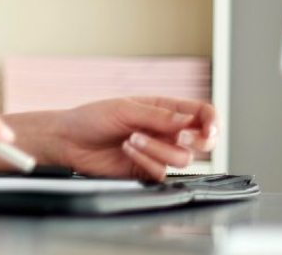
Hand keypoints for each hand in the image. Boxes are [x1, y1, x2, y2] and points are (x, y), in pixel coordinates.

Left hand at [53, 97, 217, 181]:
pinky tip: (126, 149)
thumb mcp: (125, 109)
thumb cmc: (92, 118)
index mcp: (164, 110)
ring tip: (132, 138)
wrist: (69, 140)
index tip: (208, 129)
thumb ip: (158, 116)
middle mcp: (165, 131)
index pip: (201, 114)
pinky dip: (146, 159)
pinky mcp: (146, 170)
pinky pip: (162, 172)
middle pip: (203, 141)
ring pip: (182, 158)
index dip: (212, 121)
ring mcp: (157, 152)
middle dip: (198, 139)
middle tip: (181, 135)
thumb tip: (189, 121)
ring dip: (158, 148)